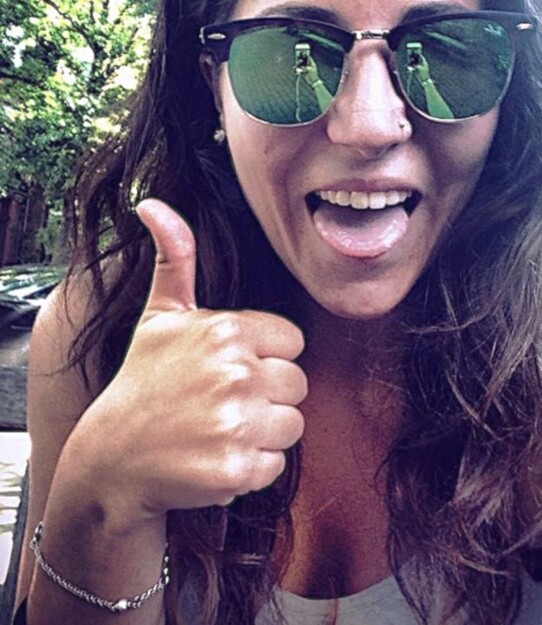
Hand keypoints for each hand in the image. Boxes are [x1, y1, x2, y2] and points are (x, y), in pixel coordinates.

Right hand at [76, 198, 306, 524]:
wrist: (112, 459)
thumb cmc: (143, 380)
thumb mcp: (159, 314)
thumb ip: (175, 258)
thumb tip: (151, 203)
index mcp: (227, 331)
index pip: (292, 342)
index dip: (265, 356)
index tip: (227, 368)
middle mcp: (236, 373)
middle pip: (297, 384)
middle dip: (267, 395)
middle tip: (220, 403)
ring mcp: (236, 423)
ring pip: (292, 426)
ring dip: (262, 433)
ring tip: (217, 430)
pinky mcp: (236, 469)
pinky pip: (276, 465)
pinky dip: (251, 468)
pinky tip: (214, 458)